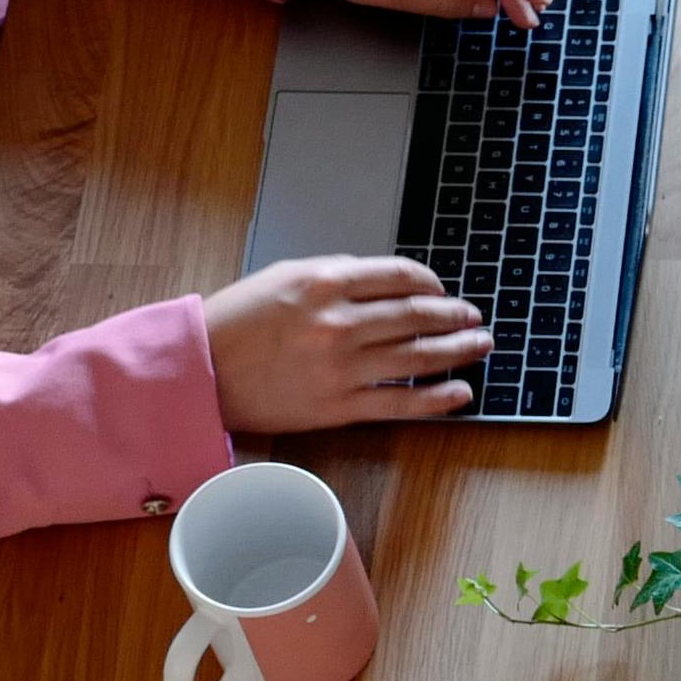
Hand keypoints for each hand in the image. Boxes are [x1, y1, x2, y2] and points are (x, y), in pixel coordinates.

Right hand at [201, 253, 490, 430]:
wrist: (200, 372)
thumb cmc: (236, 322)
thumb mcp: (282, 276)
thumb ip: (335, 273)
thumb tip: (386, 281)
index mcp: (324, 282)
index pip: (399, 276)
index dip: (431, 282)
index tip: (442, 289)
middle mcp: (338, 323)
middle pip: (417, 315)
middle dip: (454, 315)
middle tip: (474, 317)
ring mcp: (341, 367)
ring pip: (417, 357)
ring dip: (457, 350)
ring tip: (480, 346)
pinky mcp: (338, 407)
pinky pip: (400, 401)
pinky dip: (436, 398)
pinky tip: (460, 392)